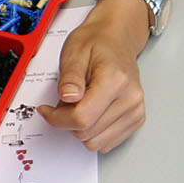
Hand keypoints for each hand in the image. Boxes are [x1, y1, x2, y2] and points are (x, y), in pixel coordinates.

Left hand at [38, 0, 150, 151]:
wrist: (117, 39)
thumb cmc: (96, 43)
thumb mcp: (74, 52)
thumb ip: (69, 77)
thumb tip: (68, 98)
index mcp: (115, 80)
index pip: (81, 118)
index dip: (57, 119)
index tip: (47, 110)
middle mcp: (130, 98)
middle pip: (87, 133)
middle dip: (67, 122)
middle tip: (66, 101)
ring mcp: (135, 110)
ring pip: (96, 143)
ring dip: (81, 129)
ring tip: (81, 105)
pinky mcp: (136, 119)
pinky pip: (107, 143)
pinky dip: (94, 133)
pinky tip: (92, 112)